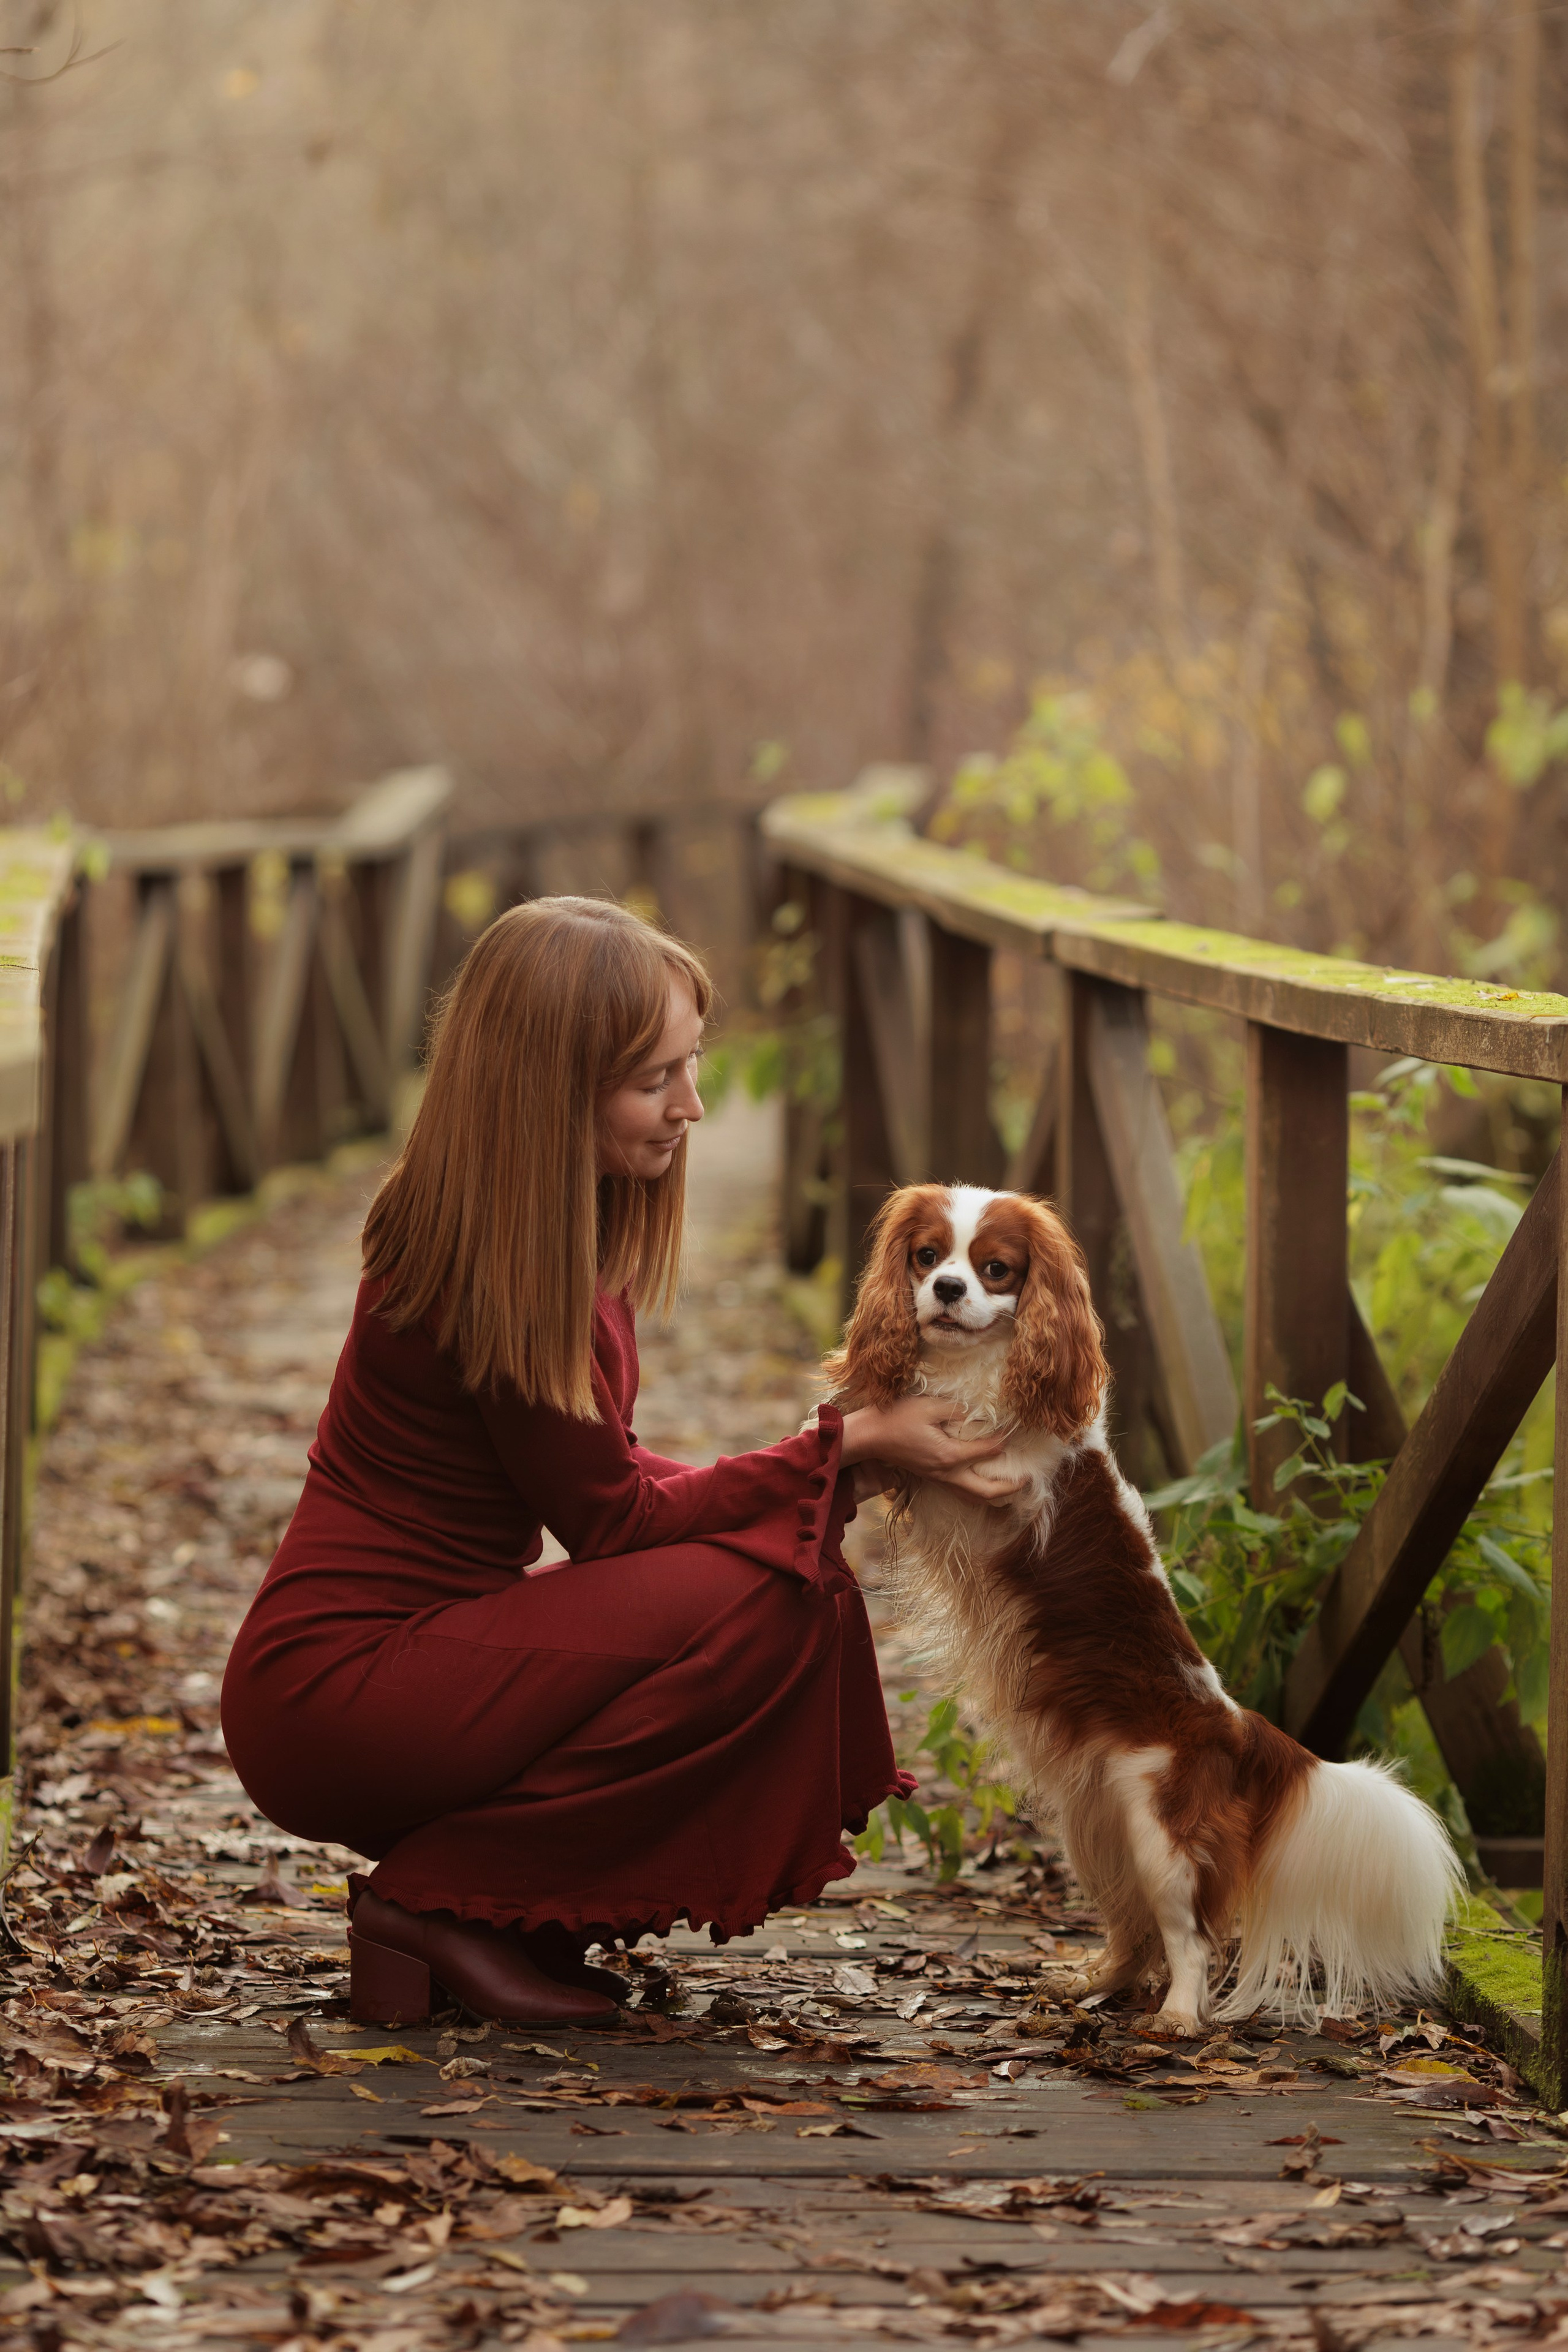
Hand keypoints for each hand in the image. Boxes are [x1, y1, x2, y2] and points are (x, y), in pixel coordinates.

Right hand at [840, 1394, 1023, 1500]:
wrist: (868, 1436)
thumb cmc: (896, 1417)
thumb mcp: (929, 1405)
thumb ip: (957, 1409)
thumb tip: (978, 1414)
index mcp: (949, 1455)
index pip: (987, 1451)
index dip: (1003, 1440)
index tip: (1014, 1430)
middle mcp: (946, 1473)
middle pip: (985, 1491)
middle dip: (1010, 1488)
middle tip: (1027, 1479)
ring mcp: (938, 1478)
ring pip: (972, 1496)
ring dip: (995, 1494)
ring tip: (1011, 1486)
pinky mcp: (931, 1477)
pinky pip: (960, 1491)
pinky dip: (977, 1491)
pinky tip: (982, 1480)